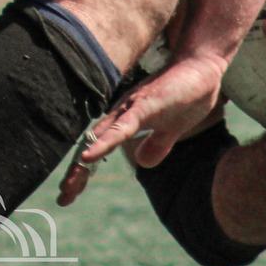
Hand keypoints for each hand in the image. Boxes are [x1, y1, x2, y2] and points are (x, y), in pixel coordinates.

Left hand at [58, 50, 227, 205]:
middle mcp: (123, 113)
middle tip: (63, 198)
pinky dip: (103, 142)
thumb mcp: (171, 130)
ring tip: (68, 184)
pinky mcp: (146, 105)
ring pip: (101, 138)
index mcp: (127, 121)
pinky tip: (88, 155)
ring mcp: (132, 108)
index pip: (99, 148)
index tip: (69, 195)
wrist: (202, 67)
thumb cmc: (186, 95)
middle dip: (77, 173)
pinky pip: (121, 126)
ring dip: (83, 162)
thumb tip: (143, 163)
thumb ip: (156, 144)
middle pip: (93, 145)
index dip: (84, 171)